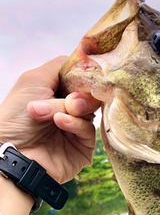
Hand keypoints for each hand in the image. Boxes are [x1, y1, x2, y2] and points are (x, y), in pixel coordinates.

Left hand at [0, 56, 100, 183]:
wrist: (13, 152)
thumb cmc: (15, 116)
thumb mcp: (34, 80)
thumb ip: (61, 67)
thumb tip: (86, 62)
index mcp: (56, 93)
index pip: (80, 78)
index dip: (84, 75)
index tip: (86, 73)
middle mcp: (67, 110)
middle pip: (90, 93)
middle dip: (79, 94)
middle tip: (69, 100)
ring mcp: (76, 129)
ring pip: (91, 111)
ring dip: (74, 109)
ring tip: (56, 116)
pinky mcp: (83, 148)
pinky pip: (89, 130)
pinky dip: (75, 124)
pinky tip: (61, 122)